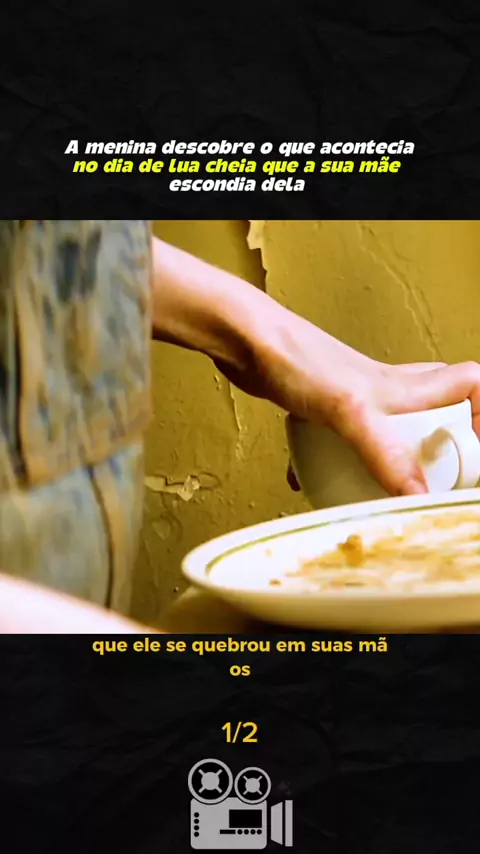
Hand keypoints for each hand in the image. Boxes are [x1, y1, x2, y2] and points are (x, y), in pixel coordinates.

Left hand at [220, 311, 479, 496]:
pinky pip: (340, 438)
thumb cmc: (295, 358)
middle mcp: (384, 389)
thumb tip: (418, 494)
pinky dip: (330, 461)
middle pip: (432, 410)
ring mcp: (352, 398)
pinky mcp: (321, 406)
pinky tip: (311, 481)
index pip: (468, 384)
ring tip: (375, 491)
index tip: (474, 448)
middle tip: (427, 480)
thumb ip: (384, 452)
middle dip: (436, 446)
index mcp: (403, 386)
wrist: (244, 340)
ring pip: (386, 428)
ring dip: (386, 459)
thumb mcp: (348, 411)